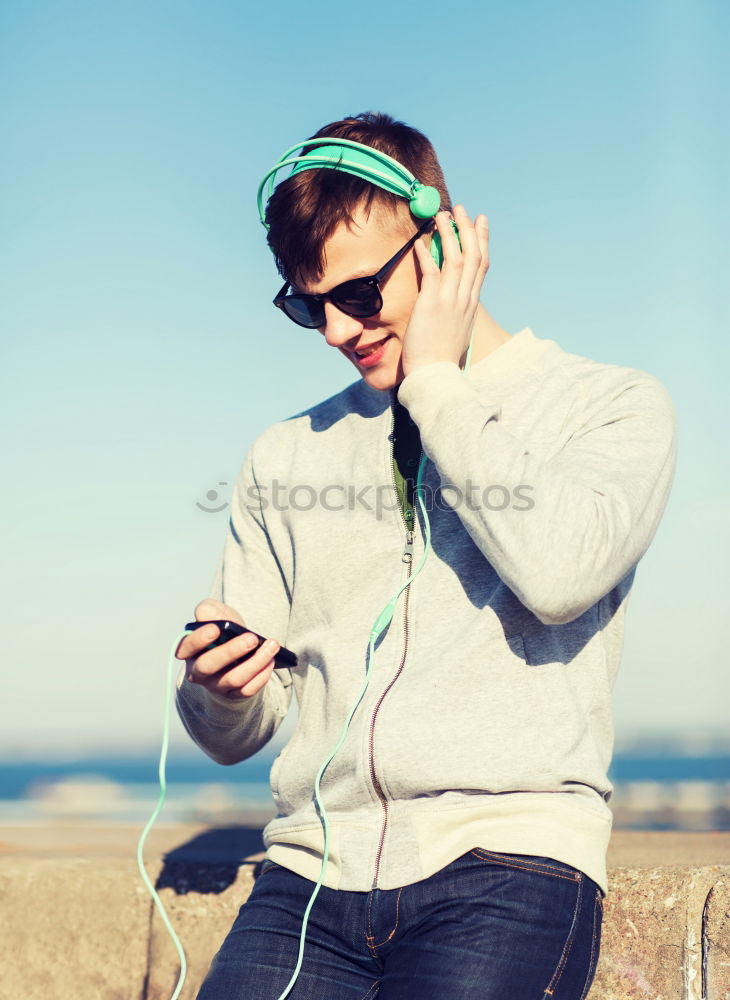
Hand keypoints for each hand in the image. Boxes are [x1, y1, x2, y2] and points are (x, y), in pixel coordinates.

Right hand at [175, 598, 280, 700]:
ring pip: (233, 679)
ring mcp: (215, 685)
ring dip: (255, 662)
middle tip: (251, 638)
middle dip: (231, 651)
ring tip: (272, 645)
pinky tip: (271, 660)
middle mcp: (198, 671)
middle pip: (208, 666)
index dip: (198, 640)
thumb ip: (209, 610)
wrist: (238, 651)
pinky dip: (261, 675)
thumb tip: (209, 616)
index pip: (185, 648)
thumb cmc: (224, 631)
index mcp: (189, 650)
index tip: (215, 628)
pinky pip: (247, 690)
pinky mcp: (233, 695)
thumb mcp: (216, 614)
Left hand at [401, 204, 488, 375]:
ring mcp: (450, 301)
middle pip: (473, 255)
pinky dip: (427, 255)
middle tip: (461, 209)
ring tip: (441, 215)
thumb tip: (453, 307)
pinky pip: (432, 273)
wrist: (436, 375)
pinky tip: (420, 241)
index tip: (481, 222)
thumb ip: (456, 314)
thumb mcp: (455, 332)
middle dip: (467, 229)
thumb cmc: (441, 359)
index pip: (482, 266)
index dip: (482, 240)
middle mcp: (465, 299)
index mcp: (471, 305)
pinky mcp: (432, 304)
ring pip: (456, 259)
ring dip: (449, 234)